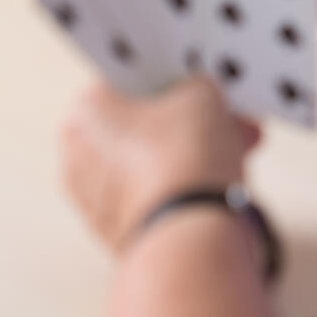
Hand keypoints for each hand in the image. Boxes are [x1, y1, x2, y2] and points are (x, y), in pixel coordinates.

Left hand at [61, 78, 259, 251]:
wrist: (189, 238)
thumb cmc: (182, 160)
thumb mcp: (201, 94)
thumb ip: (195, 86)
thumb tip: (199, 96)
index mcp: (85, 110)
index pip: (130, 79)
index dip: (172, 78)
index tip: (198, 81)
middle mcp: (79, 155)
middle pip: (145, 123)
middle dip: (191, 120)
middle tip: (225, 114)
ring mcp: (96, 200)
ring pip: (153, 160)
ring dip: (194, 151)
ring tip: (238, 146)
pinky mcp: (119, 233)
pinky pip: (156, 194)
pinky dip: (183, 186)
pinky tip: (222, 179)